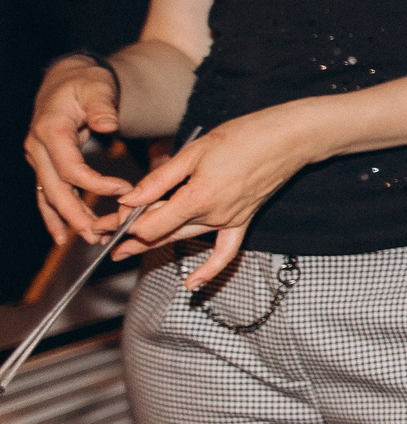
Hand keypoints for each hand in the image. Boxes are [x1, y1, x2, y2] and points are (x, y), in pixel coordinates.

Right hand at [25, 58, 130, 245]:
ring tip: (92, 239)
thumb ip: (102, 106)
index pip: (70, 167)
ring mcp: (39, 158)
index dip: (95, 183)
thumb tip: (107, 123)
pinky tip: (63, 236)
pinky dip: (54, 216)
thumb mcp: (97, 87)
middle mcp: (38, 147)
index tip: (124, 190)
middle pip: (56, 189)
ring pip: (50, 195)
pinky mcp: (45, 165)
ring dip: (68, 220)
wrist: (68, 80)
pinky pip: (47, 194)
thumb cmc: (85, 83)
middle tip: (101, 234)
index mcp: (51, 130)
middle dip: (77, 214)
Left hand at [108, 104, 323, 288]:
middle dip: (128, 234)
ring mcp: (229, 220)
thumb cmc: (243, 137)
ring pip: (183, 237)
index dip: (125, 223)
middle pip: (161, 232)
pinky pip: (225, 252)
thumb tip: (130, 200)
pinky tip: (191, 285)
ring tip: (122, 251)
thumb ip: (159, 179)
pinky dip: (209, 270)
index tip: (106, 219)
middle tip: (100, 236)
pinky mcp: (242, 220)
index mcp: (197, 198)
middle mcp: (213, 215)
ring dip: (152, 244)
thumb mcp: (193, 152)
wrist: (288, 139)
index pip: (151, 223)